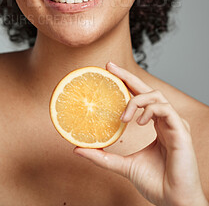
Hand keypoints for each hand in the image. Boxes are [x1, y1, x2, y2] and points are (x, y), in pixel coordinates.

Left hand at [74, 62, 207, 205]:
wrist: (174, 202)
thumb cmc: (155, 183)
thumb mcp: (123, 165)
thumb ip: (103, 157)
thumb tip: (77, 149)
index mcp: (156, 125)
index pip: (140, 97)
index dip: (126, 83)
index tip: (109, 72)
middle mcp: (165, 120)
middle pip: (147, 89)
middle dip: (128, 76)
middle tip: (109, 67)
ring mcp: (174, 124)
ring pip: (156, 96)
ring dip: (136, 100)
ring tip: (123, 116)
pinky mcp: (180, 131)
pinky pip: (165, 109)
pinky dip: (150, 110)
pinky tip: (139, 121)